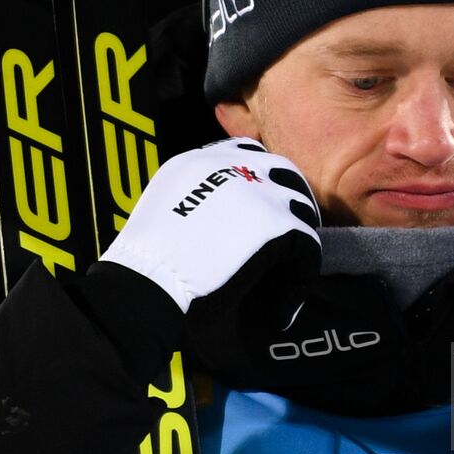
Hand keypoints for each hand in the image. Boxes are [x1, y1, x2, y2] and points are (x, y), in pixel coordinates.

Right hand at [101, 137, 320, 328]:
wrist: (146, 285)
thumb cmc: (146, 266)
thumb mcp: (162, 210)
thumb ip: (191, 198)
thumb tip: (215, 216)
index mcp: (197, 160)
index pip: (245, 152)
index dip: (260, 183)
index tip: (260, 210)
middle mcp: (230, 165)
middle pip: (282, 171)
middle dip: (289, 202)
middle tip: (287, 238)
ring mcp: (257, 191)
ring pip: (302, 206)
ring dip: (299, 235)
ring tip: (288, 268)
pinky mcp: (275, 223)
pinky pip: (308, 244)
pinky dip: (302, 274)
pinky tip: (285, 300)